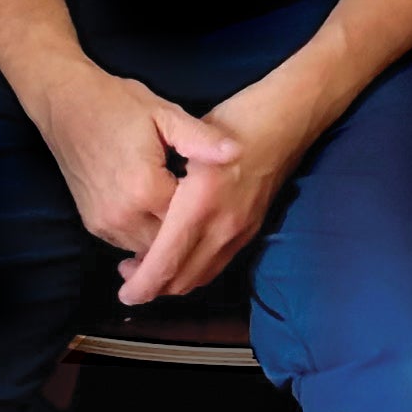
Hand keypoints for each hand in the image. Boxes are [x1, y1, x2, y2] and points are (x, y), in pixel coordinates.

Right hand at [35, 58, 240, 258]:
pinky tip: (160, 213)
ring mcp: (104, 224)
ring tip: (186, 212)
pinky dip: (146, 234)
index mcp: (145, 190)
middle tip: (207, 208)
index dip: (208, 210)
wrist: (66, 103)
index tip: (220, 194)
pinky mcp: (92, 224)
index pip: (189, 222)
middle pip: (170, 244)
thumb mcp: (165, 114)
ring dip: (167, 236)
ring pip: (148, 249)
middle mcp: (122, 215)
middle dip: (189, 230)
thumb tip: (237, 152)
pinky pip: (128, 242)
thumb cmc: (118, 104)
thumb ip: (201, 139)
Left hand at [114, 73, 316, 306]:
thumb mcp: (190, 136)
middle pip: (182, 280)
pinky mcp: (251, 230)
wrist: (288, 120)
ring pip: (200, 278)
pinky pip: (217, 266)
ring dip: (173, 283)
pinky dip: (194, 271)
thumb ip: (166, 180)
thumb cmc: (236, 118)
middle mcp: (222, 226)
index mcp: (201, 202)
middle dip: (152, 288)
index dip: (142, 285)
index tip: (123, 292)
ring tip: (149, 267)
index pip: (166, 262)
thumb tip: (139, 213)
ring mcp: (240, 231)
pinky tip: (181, 254)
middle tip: (128, 274)